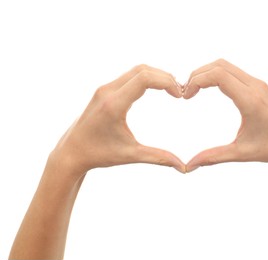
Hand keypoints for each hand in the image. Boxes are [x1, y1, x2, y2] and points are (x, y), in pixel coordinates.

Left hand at [51, 65, 185, 174]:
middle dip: (165, 78)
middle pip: (143, 70)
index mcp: (114, 105)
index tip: (179, 95)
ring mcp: (104, 89)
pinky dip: (146, 78)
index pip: (145, 79)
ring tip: (171, 90)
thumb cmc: (99, 154)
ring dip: (156, 76)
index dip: (167, 82)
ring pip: (136, 71)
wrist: (72, 152)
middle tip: (179, 92)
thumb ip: (159, 158)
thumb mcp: (131, 155)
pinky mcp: (104, 90)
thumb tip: (183, 168)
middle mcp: (107, 91)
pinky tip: (156, 89)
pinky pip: (129, 76)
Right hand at [184, 59, 267, 171]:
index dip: (197, 81)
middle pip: (219, 65)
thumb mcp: (240, 153)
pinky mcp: (259, 85)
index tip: (186, 97)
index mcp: (251, 101)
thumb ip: (213, 157)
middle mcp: (255, 86)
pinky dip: (216, 75)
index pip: (218, 75)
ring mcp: (258, 84)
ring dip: (206, 73)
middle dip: (197, 75)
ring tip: (193, 90)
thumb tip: (188, 166)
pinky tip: (208, 89)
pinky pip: (233, 71)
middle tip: (185, 92)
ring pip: (225, 65)